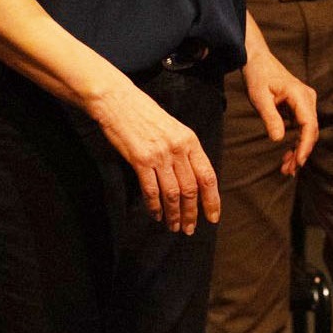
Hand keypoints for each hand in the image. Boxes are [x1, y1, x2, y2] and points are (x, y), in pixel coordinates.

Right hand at [87, 78, 219, 234]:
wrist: (119, 102)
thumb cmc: (145, 115)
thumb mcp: (173, 128)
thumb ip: (184, 151)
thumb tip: (193, 179)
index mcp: (190, 140)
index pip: (208, 176)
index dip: (212, 200)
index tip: (212, 218)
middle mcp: (178, 148)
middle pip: (191, 189)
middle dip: (192, 213)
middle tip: (189, 229)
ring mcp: (159, 155)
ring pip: (173, 194)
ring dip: (174, 215)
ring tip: (174, 227)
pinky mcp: (140, 160)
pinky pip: (151, 191)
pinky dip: (155, 207)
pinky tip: (156, 215)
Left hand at [242, 19, 317, 174]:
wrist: (257, 60)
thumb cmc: (258, 76)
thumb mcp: (259, 98)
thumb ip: (270, 117)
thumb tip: (279, 139)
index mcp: (299, 95)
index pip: (309, 124)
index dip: (305, 145)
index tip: (298, 162)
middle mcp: (307, 98)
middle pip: (311, 131)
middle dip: (301, 152)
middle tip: (288, 170)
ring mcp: (305, 102)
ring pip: (308, 131)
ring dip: (299, 149)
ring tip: (286, 167)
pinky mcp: (300, 106)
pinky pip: (302, 127)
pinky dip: (296, 142)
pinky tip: (288, 155)